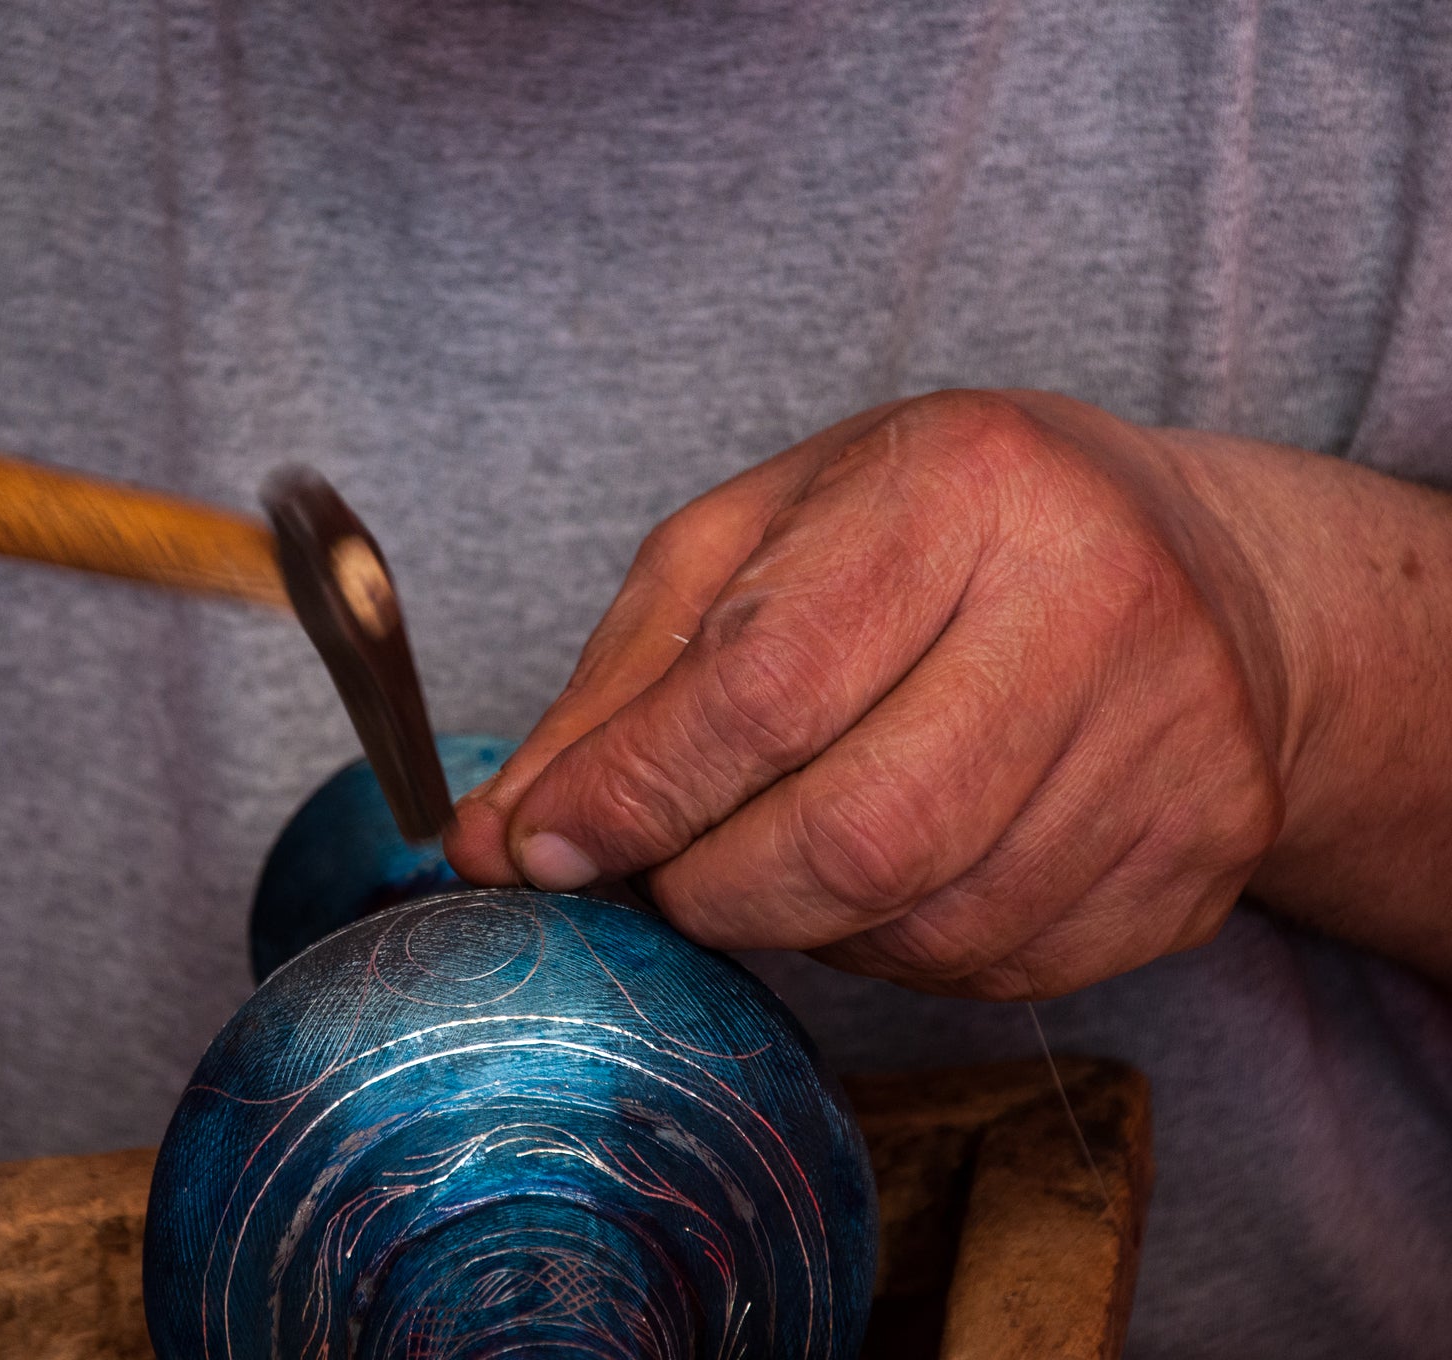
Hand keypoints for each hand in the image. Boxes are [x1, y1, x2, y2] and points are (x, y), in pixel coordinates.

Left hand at [447, 390, 1294, 998]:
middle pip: (854, 839)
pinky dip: (896, 950)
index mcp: (966, 486)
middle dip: (709, 889)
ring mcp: (1175, 745)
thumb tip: (497, 842)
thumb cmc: (938, 532)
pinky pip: (1000, 970)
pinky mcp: (1205, 857)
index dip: (633, 792)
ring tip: (781, 849)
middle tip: (662, 871)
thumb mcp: (758, 541)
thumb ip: (620, 686)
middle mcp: (1101, 606)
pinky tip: (893, 872)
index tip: (541, 847)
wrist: (1196, 568)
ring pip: (924, 928)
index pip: (767, 684)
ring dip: (800, 925)